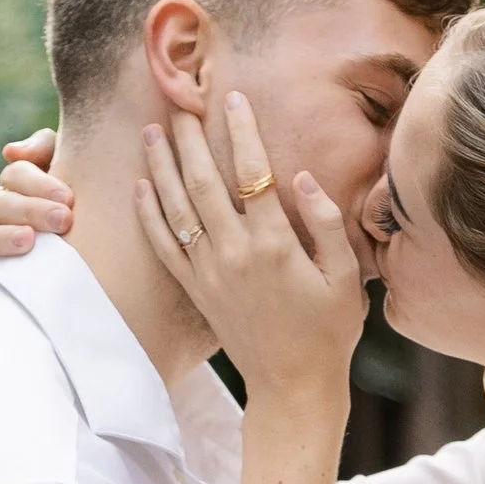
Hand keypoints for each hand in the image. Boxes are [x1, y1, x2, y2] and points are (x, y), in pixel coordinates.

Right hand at [0, 131, 73, 282]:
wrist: (103, 255)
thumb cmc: (86, 201)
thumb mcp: (74, 168)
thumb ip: (46, 147)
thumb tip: (11, 152)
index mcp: (19, 184)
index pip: (15, 175)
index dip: (38, 184)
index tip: (69, 198)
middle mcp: (0, 211)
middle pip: (0, 204)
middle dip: (31, 210)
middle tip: (63, 220)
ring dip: (3, 236)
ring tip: (28, 240)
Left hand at [134, 96, 363, 404]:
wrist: (293, 386)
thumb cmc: (328, 331)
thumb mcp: (345, 277)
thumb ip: (328, 224)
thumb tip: (304, 177)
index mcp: (276, 245)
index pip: (254, 174)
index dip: (242, 131)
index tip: (232, 98)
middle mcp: (235, 254)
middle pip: (204, 182)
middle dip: (190, 137)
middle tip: (180, 101)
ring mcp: (210, 272)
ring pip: (176, 208)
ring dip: (162, 166)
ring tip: (151, 130)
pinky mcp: (196, 290)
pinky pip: (164, 246)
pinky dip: (149, 215)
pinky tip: (140, 186)